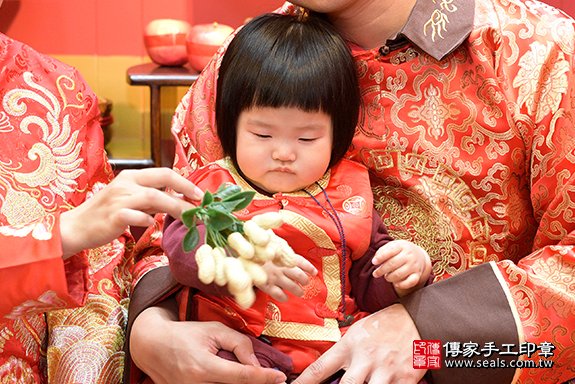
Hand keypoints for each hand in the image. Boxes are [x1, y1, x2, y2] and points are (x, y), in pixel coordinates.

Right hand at [60, 168, 202, 257]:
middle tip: (200, 202)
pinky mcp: (113, 216)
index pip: (164, 172)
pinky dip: (147, 220)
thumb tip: (179, 200)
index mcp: (132, 176)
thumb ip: (152, 199)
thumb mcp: (131, 200)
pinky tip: (152, 225)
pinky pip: (135, 215)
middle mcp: (126, 183)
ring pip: (153, 196)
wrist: (76, 227)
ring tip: (188, 218)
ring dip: (174, 207)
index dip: (185, 182)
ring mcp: (119, 198)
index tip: (200, 193)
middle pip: (162, 179)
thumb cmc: (107, 215)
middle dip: (185, 189)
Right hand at [130, 300, 286, 383]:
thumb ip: (239, 343)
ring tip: (252, 376)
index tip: (280, 377)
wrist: (152, 346)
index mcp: (204, 367)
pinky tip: (233, 378)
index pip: (242, 376)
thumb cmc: (185, 334)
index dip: (264, 378)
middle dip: (254, 383)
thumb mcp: (213, 329)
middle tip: (270, 378)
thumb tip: (257, 362)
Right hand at [257, 254, 316, 301]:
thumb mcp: (274, 249)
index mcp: (283, 257)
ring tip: (300, 292)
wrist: (244, 259)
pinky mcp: (267, 287)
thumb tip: (298, 261)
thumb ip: (285, 254)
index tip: (314, 272)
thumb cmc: (261, 255)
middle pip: (300, 276)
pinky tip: (285, 296)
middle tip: (305, 282)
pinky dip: (285, 298)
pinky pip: (281, 296)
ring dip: (299, 291)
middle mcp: (281, 268)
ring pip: (293, 287)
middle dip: (305, 280)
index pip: (301, 262)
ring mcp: (274, 278)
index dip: (310, 268)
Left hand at [293, 304, 425, 383]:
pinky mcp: (405, 379)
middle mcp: (366, 358)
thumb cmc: (383, 325)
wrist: (418, 318)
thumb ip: (343, 351)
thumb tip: (328, 370)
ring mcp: (386, 370)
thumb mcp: (357, 331)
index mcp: (350, 345)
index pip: (320, 368)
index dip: (304, 383)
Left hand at [372, 240, 430, 294]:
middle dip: (381, 270)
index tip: (373, 262)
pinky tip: (396, 284)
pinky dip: (402, 285)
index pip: (391, 250)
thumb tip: (375, 259)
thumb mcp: (393, 245)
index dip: (381, 257)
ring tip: (386, 276)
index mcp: (402, 246)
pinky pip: (411, 282)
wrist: (419, 254)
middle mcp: (409, 255)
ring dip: (389, 277)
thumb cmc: (401, 250)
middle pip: (393, 264)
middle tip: (375, 274)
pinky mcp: (417, 274)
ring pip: (399, 274)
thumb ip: (382, 250)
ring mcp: (414, 265)